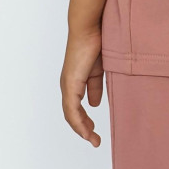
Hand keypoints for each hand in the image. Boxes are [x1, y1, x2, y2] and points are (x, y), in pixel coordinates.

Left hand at [62, 24, 104, 147]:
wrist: (90, 28)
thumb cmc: (97, 43)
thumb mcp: (100, 69)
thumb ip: (96, 86)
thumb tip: (94, 104)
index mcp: (75, 81)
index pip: (76, 108)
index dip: (85, 121)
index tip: (94, 131)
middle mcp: (69, 85)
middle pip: (72, 114)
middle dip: (83, 128)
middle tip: (94, 140)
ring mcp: (68, 85)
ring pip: (71, 115)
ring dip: (82, 129)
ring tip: (93, 140)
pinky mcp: (70, 84)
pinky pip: (72, 109)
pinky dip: (79, 123)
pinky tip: (86, 131)